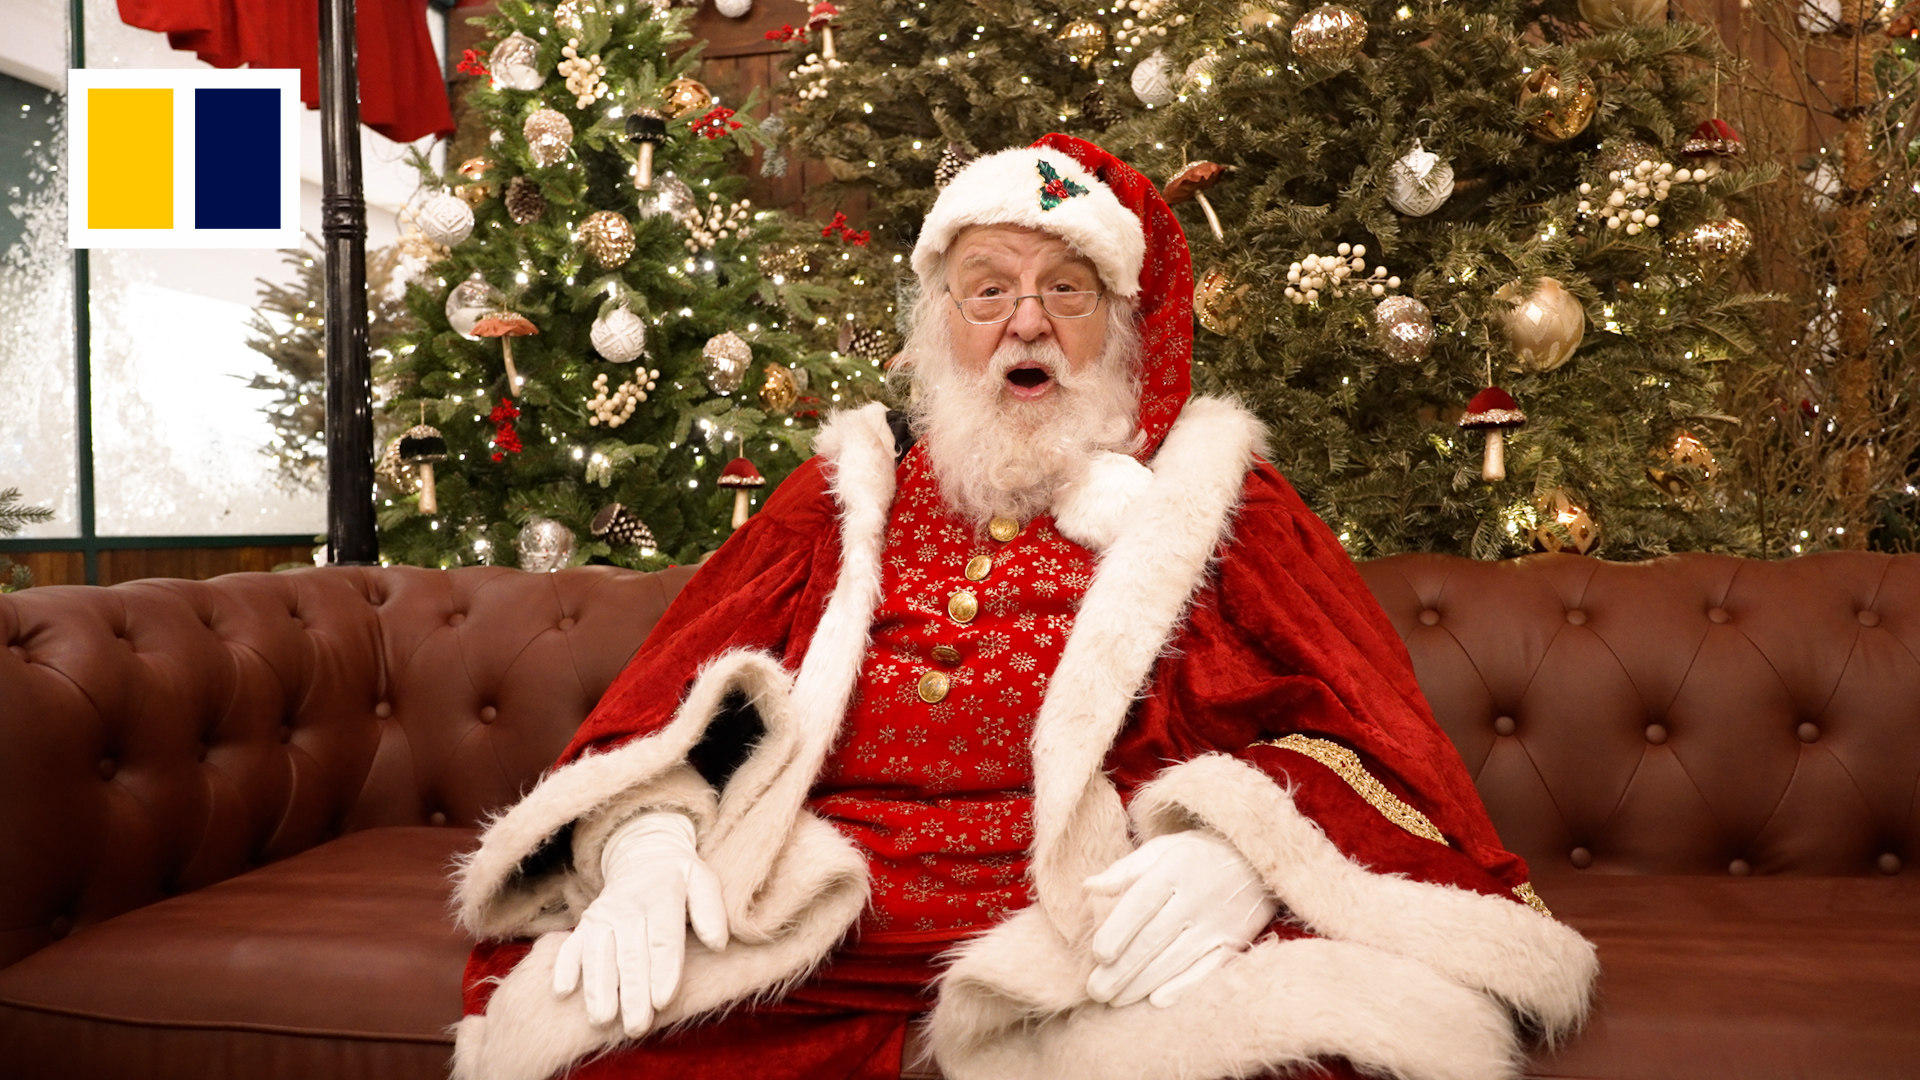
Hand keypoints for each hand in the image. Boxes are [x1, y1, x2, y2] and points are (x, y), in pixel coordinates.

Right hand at [551, 811, 728, 1035]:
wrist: (642, 854)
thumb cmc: (678, 876)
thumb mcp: (702, 880)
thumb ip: (712, 910)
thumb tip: (718, 943)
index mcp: (661, 895)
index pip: (662, 938)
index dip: (662, 971)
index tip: (663, 1001)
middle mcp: (628, 906)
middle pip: (630, 955)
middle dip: (632, 993)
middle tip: (636, 1026)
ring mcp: (603, 915)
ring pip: (598, 955)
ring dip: (598, 988)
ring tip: (602, 1020)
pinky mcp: (586, 923)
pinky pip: (571, 946)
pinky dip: (565, 967)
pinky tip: (563, 991)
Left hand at [1083, 830, 1279, 1008]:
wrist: (1257, 860)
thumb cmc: (1198, 854)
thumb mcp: (1162, 848)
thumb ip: (1125, 869)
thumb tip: (1088, 887)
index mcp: (1174, 868)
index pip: (1141, 903)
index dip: (1118, 930)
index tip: (1098, 954)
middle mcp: (1196, 897)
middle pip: (1154, 938)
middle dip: (1122, 969)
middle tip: (1095, 991)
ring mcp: (1218, 922)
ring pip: (1175, 959)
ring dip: (1142, 983)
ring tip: (1114, 1000)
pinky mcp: (1235, 942)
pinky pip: (1208, 969)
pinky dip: (1184, 986)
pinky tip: (1158, 1001)